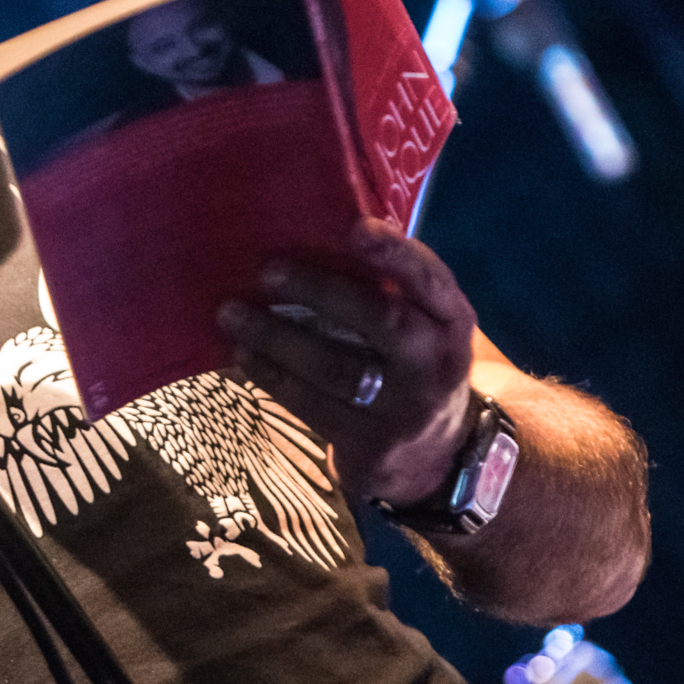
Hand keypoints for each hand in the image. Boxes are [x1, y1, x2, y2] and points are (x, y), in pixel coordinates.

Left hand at [217, 217, 475, 504]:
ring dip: (276, 339)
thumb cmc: (412, 365)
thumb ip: (392, 287)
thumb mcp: (425, 326)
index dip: (395, 252)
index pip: (429, 278)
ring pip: (334, 367)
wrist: (437, 456)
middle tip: (267, 271)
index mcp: (450, 320)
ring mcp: (404, 408)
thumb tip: (322, 227)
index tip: (355, 227)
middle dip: (319, 290)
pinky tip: (244, 355)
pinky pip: (311, 405)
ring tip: (233, 314)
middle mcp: (433, 361)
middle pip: (378, 319)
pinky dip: (272, 376)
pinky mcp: (370, 443)